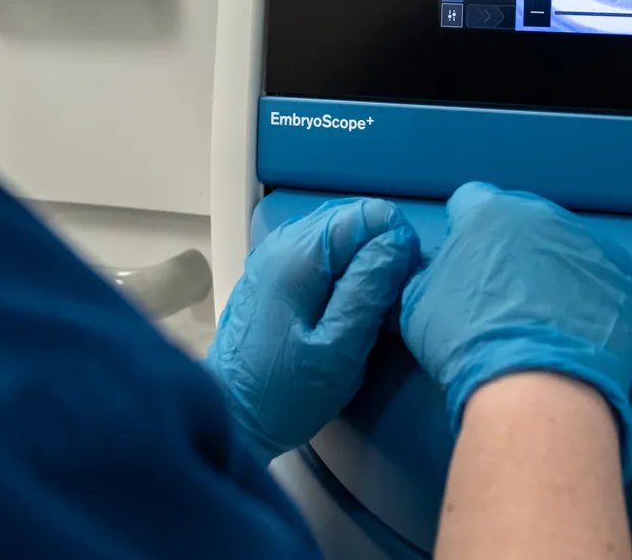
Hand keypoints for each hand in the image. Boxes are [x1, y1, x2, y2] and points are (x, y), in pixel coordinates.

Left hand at [206, 198, 419, 460]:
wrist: (231, 418)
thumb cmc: (285, 392)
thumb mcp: (339, 349)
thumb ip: (369, 289)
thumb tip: (399, 240)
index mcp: (299, 254)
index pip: (369, 214)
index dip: (396, 245)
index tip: (400, 290)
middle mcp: (284, 241)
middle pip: (355, 220)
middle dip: (381, 255)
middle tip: (387, 306)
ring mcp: (275, 255)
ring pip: (341, 238)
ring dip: (363, 267)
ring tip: (368, 312)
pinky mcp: (274, 273)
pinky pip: (323, 256)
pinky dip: (342, 275)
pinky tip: (344, 311)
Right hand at [400, 183, 631, 477]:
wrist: (538, 387)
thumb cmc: (466, 344)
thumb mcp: (419, 305)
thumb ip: (431, 272)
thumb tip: (443, 268)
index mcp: (487, 212)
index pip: (469, 201)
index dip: (463, 230)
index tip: (464, 261)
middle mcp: (540, 214)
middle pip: (520, 217)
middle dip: (510, 244)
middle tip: (504, 292)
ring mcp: (586, 240)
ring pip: (562, 242)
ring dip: (551, 266)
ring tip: (545, 313)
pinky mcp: (620, 272)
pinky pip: (599, 271)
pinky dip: (587, 290)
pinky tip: (577, 323)